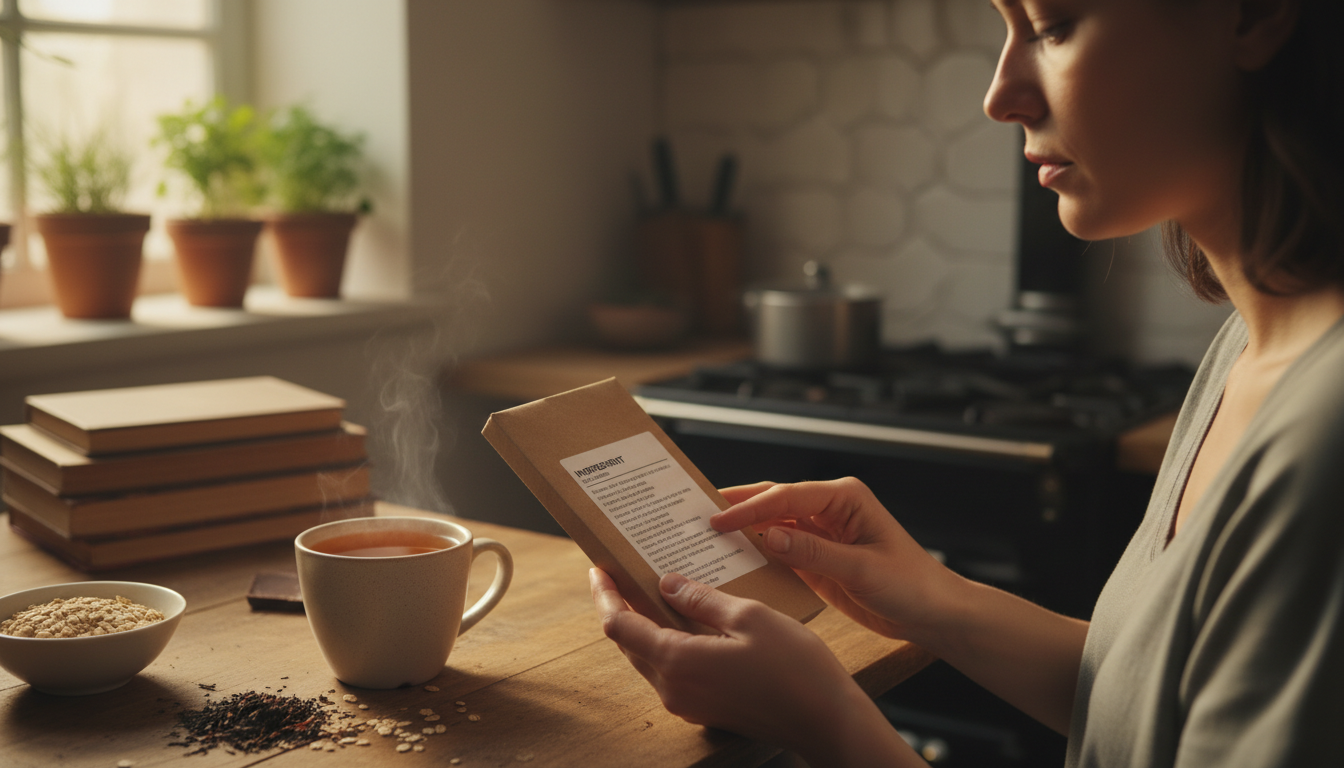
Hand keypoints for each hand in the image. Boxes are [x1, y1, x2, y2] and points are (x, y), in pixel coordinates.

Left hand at [590, 568, 918, 765]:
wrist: (825, 720)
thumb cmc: (794, 667)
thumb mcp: (749, 616)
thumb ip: (702, 599)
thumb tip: (666, 584)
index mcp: (677, 662)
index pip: (619, 626)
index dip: (605, 595)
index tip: (599, 568)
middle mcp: (673, 689)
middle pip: (629, 643)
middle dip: (622, 607)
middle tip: (623, 573)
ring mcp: (688, 704)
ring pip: (650, 658)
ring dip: (646, 626)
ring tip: (654, 590)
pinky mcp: (704, 709)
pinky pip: (672, 671)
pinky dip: (669, 642)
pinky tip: (686, 620)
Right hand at [714, 478, 958, 646]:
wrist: (934, 614)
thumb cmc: (912, 585)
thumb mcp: (862, 569)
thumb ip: (814, 552)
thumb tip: (770, 534)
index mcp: (845, 498)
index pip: (787, 496)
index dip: (749, 507)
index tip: (718, 520)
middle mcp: (831, 509)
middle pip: (774, 501)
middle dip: (738, 506)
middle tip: (697, 513)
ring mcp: (822, 533)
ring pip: (773, 524)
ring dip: (744, 530)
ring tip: (706, 535)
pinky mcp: (818, 558)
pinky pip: (781, 550)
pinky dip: (757, 553)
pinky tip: (733, 560)